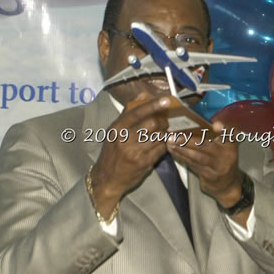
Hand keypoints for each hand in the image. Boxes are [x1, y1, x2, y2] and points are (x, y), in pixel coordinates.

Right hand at [89, 93, 174, 216]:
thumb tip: (144, 94)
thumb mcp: (114, 131)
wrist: (107, 178)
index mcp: (116, 128)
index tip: (167, 100)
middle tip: (165, 122)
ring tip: (163, 133)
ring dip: (165, 133)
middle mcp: (124, 139)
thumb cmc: (112, 152)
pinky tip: (161, 144)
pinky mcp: (144, 163)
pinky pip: (161, 149)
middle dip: (163, 122)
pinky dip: (164, 145)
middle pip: (153, 123)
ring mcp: (135, 152)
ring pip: (159, 136)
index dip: (154, 105)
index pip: (137, 112)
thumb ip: (129, 112)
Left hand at [166, 120, 243, 208]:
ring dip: (182, 150)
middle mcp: (227, 155)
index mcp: (231, 144)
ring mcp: (218, 168)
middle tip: (174, 137)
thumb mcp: (228, 144)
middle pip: (206, 147)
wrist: (228, 184)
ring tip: (170, 144)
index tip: (215, 124)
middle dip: (188, 141)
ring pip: (198, 157)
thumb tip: (214, 123)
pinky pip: (194, 165)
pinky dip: (183, 158)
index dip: (224, 129)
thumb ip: (223, 132)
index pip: (230, 134)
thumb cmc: (224, 158)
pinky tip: (174, 152)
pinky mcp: (209, 176)